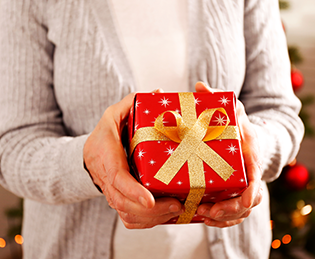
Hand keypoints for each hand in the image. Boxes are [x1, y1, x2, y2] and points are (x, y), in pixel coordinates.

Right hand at [83, 90, 183, 228]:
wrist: (89, 154)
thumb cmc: (104, 134)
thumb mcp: (113, 114)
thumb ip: (131, 103)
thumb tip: (158, 93)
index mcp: (105, 156)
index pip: (117, 177)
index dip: (132, 190)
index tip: (150, 200)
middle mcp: (106, 178)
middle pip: (123, 203)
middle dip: (150, 210)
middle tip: (176, 205)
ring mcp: (110, 192)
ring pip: (126, 214)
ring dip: (151, 218)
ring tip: (176, 211)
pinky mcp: (117, 200)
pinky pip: (128, 218)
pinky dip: (146, 222)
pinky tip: (164, 217)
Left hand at [195, 82, 263, 227]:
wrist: (249, 142)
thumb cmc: (242, 129)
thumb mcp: (235, 112)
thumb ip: (221, 100)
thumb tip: (199, 86)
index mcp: (252, 161)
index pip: (257, 181)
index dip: (251, 192)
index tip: (245, 199)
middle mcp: (250, 179)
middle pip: (247, 204)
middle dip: (230, 211)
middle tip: (208, 210)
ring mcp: (243, 189)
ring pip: (238, 213)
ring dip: (222, 218)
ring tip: (202, 215)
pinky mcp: (234, 194)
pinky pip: (232, 213)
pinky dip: (221, 219)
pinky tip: (205, 217)